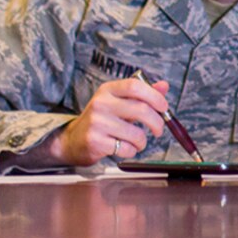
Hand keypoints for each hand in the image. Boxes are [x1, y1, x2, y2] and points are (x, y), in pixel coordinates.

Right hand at [55, 76, 169, 165]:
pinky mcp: (95, 141)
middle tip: (159, 130)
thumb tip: (164, 86)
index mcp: (108, 90)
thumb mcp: (118, 102)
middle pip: (141, 109)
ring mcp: (97, 122)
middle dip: (157, 122)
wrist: (72, 140)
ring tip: (137, 142)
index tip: (164, 107)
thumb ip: (141, 94)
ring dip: (142, 141)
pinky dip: (131, 151)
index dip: (154, 96)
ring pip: (136, 133)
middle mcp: (101, 103)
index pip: (135, 86)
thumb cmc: (101, 119)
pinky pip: (125, 148)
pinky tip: (124, 148)